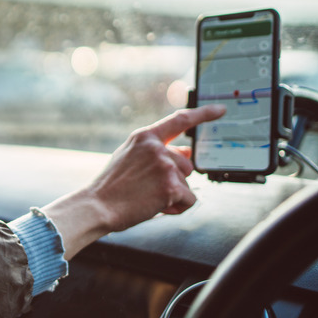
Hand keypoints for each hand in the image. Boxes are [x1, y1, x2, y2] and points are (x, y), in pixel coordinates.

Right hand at [42, 104, 225, 259]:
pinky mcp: (171, 186)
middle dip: (176, 179)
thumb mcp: (129, 158)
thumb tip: (188, 153)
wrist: (97, 206)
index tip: (220, 110)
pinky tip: (156, 206)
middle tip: (149, 188)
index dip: (203, 113)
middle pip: (187, 163)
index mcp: (144, 137)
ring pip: (188, 182)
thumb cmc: (111, 186)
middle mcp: (156, 148)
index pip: (180, 120)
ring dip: (174, 194)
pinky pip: (189, 199)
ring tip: (148, 197)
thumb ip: (157, 151)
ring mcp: (165, 166)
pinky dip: (177, 207)